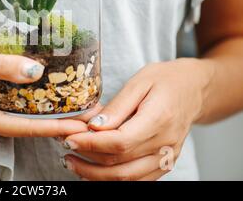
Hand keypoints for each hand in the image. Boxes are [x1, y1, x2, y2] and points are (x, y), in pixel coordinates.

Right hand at [0, 26, 88, 137]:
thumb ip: (5, 68)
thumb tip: (37, 71)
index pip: (25, 128)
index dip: (54, 127)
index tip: (80, 125)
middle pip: (29, 126)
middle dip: (59, 122)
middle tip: (88, 116)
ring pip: (26, 116)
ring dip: (51, 111)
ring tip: (78, 106)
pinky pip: (20, 103)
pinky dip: (38, 100)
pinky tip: (55, 92)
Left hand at [60, 59, 213, 180]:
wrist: (194, 89)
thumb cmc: (166, 79)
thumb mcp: (139, 82)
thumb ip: (117, 107)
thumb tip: (94, 127)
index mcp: (159, 119)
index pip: (120, 142)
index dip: (91, 144)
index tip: (69, 139)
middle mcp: (166, 144)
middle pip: (121, 164)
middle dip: (88, 160)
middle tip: (65, 149)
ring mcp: (167, 157)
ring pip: (128, 178)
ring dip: (96, 175)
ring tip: (73, 163)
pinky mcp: (164, 163)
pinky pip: (138, 179)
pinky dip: (114, 178)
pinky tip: (94, 170)